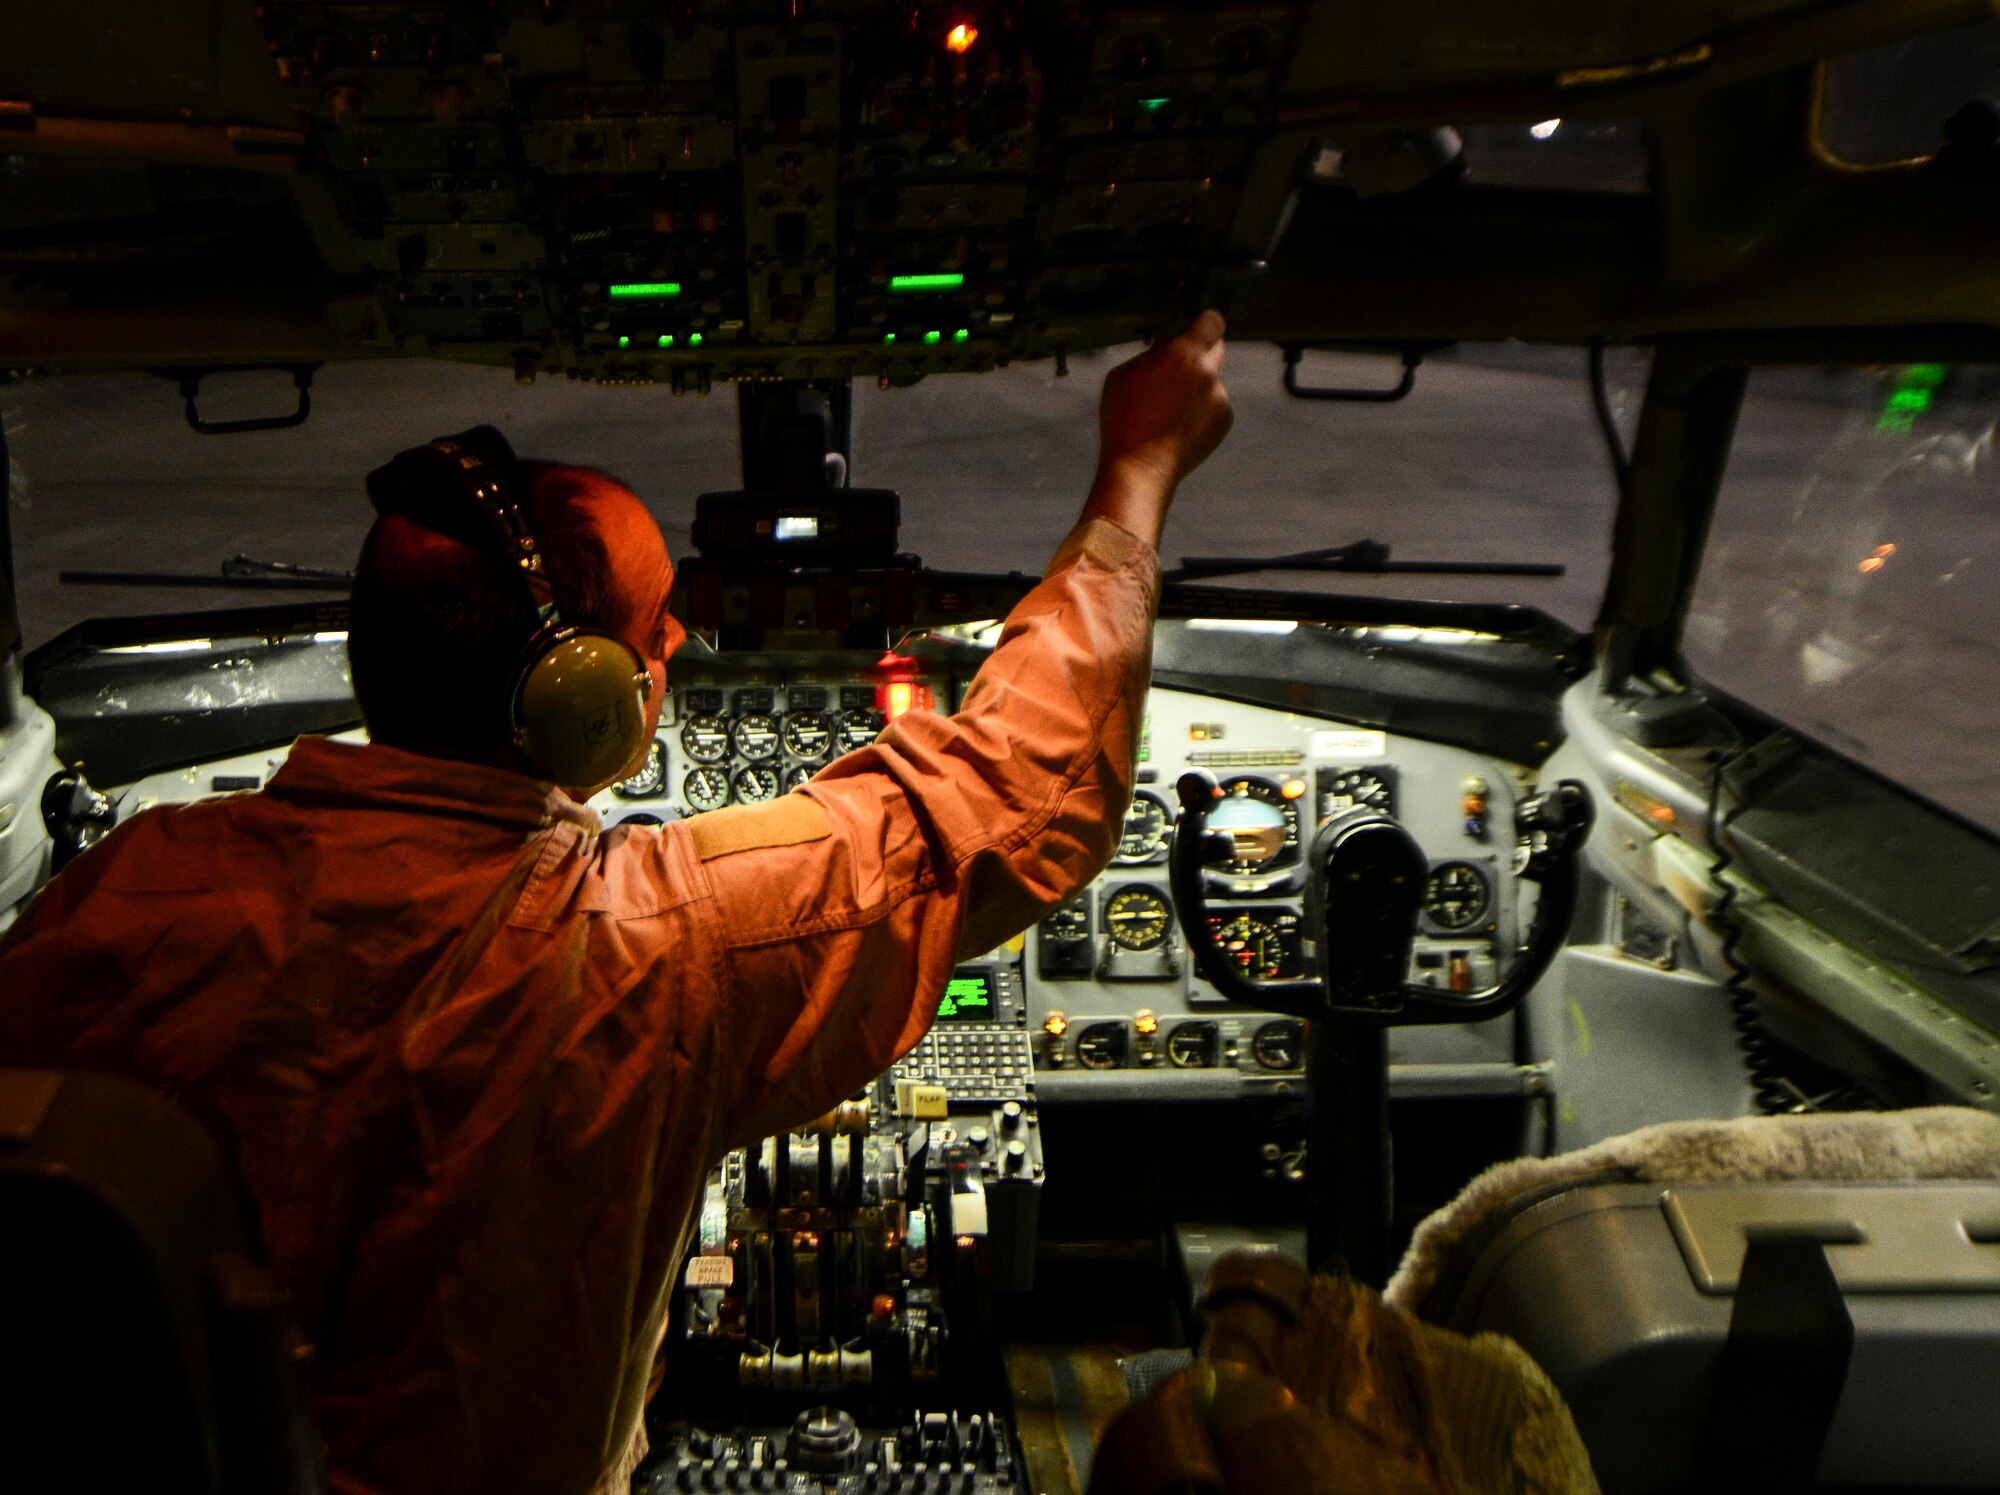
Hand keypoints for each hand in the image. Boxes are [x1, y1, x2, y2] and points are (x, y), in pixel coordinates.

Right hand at [1082, 311, 1232, 546]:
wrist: (1142, 467)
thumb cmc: (1125, 420)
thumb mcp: (1122, 376)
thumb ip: (1150, 354)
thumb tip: (1166, 345)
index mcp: (1183, 355)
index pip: (1212, 322)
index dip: (1206, 323)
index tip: (1201, 325)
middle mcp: (1209, 373)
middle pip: (1218, 348)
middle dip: (1201, 353)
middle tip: (1181, 368)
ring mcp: (1220, 398)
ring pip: (1212, 380)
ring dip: (1198, 386)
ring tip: (1169, 410)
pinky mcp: (1224, 420)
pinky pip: (1215, 404)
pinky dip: (1202, 410)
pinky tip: (1178, 425)